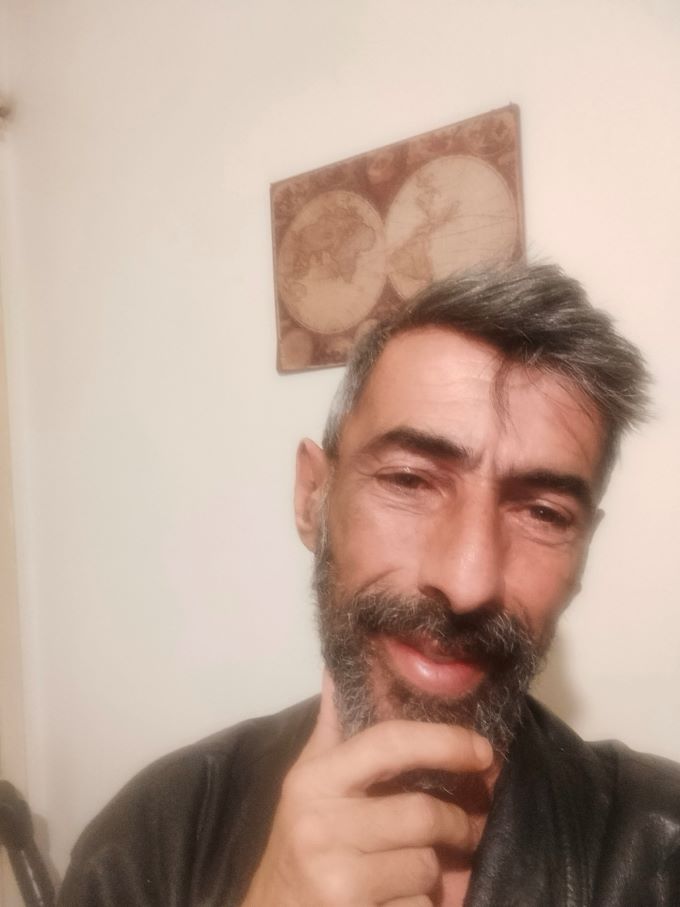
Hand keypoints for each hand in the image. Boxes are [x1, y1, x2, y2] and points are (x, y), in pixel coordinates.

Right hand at [241, 672, 492, 906]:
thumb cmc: (299, 844)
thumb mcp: (308, 783)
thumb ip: (334, 727)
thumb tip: (340, 665)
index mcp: (313, 780)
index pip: (389, 743)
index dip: (444, 741)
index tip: (483, 750)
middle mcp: (320, 825)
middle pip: (423, 813)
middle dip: (458, 825)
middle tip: (469, 829)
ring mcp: (336, 879)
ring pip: (427, 866)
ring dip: (438, 872)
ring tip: (422, 871)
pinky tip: (402, 901)